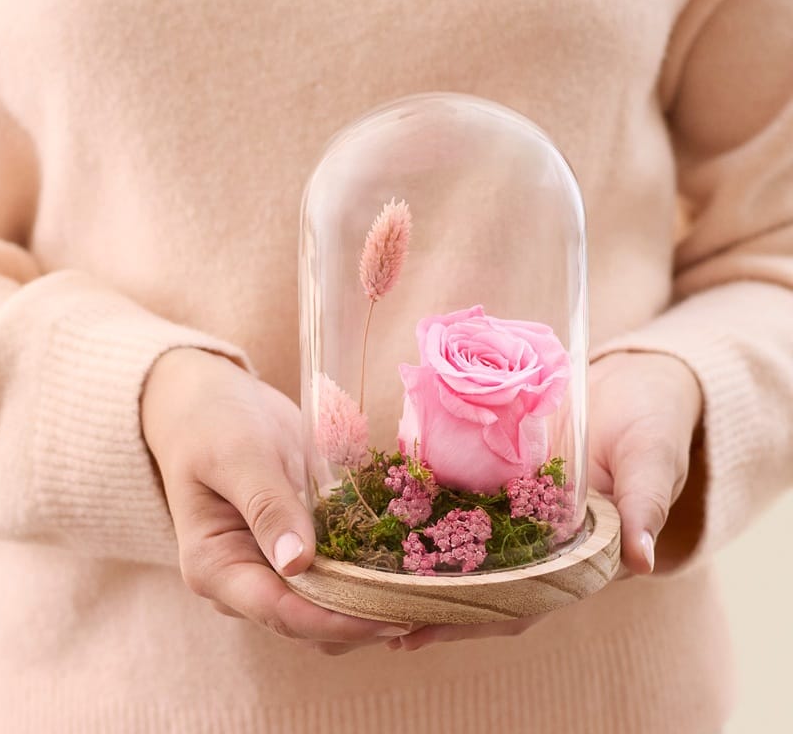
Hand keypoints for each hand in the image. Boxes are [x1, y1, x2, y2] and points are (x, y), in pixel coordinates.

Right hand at [141, 348, 412, 654]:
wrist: (210, 404)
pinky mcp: (294, 549)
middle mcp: (241, 581)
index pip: (281, 613)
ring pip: (324, 608)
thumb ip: (267, 506)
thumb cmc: (215, 425)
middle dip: (360, 619)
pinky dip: (364, 576)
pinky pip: (332, 576)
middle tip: (421, 604)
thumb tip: (297, 563)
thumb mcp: (240, 456)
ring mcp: (269, 567)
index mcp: (215, 567)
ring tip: (419, 588)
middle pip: (307, 622)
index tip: (390, 617)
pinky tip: (402, 565)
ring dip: (367, 604)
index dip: (337, 621)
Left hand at [393, 351, 702, 651]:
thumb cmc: (654, 425)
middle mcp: (539, 540)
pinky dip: (425, 502)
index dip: (470, 619)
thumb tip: (642, 559)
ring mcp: (515, 506)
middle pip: (476, 581)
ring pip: (460, 541)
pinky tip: (384, 505)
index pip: (519, 599)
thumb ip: (647, 503)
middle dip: (424, 598)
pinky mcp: (499, 471)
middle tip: (365, 612)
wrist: (638, 383)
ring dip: (414, 558)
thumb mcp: (654, 460)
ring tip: (359, 572)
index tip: (417, 630)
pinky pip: (459, 491)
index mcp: (577, 555)